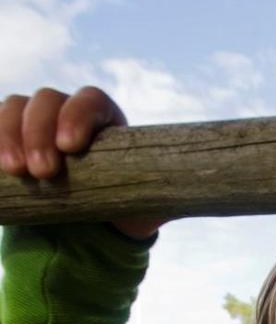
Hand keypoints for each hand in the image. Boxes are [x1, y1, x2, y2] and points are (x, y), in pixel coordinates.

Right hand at [0, 85, 161, 237]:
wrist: (91, 224)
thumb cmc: (125, 205)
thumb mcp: (151, 201)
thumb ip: (171, 193)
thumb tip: (208, 191)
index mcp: (105, 118)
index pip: (91, 99)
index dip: (78, 115)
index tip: (71, 147)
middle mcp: (67, 112)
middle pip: (47, 99)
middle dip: (39, 132)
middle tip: (44, 172)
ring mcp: (35, 123)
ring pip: (15, 106)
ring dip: (10, 134)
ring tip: (16, 173)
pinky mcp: (11, 139)